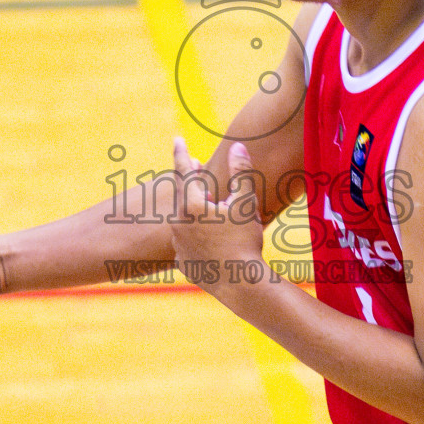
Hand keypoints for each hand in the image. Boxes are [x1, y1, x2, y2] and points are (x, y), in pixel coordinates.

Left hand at [168, 138, 265, 300]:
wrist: (241, 284)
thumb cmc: (245, 241)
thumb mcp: (247, 204)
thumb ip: (241, 173)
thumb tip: (237, 146)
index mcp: (192, 206)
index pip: (184, 172)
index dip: (181, 153)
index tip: (176, 139)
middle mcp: (179, 224)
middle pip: (183, 196)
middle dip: (190, 181)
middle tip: (193, 166)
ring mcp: (179, 246)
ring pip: (184, 221)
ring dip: (194, 211)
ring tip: (208, 207)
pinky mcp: (182, 264)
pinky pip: (187, 245)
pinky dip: (195, 238)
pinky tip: (208, 241)